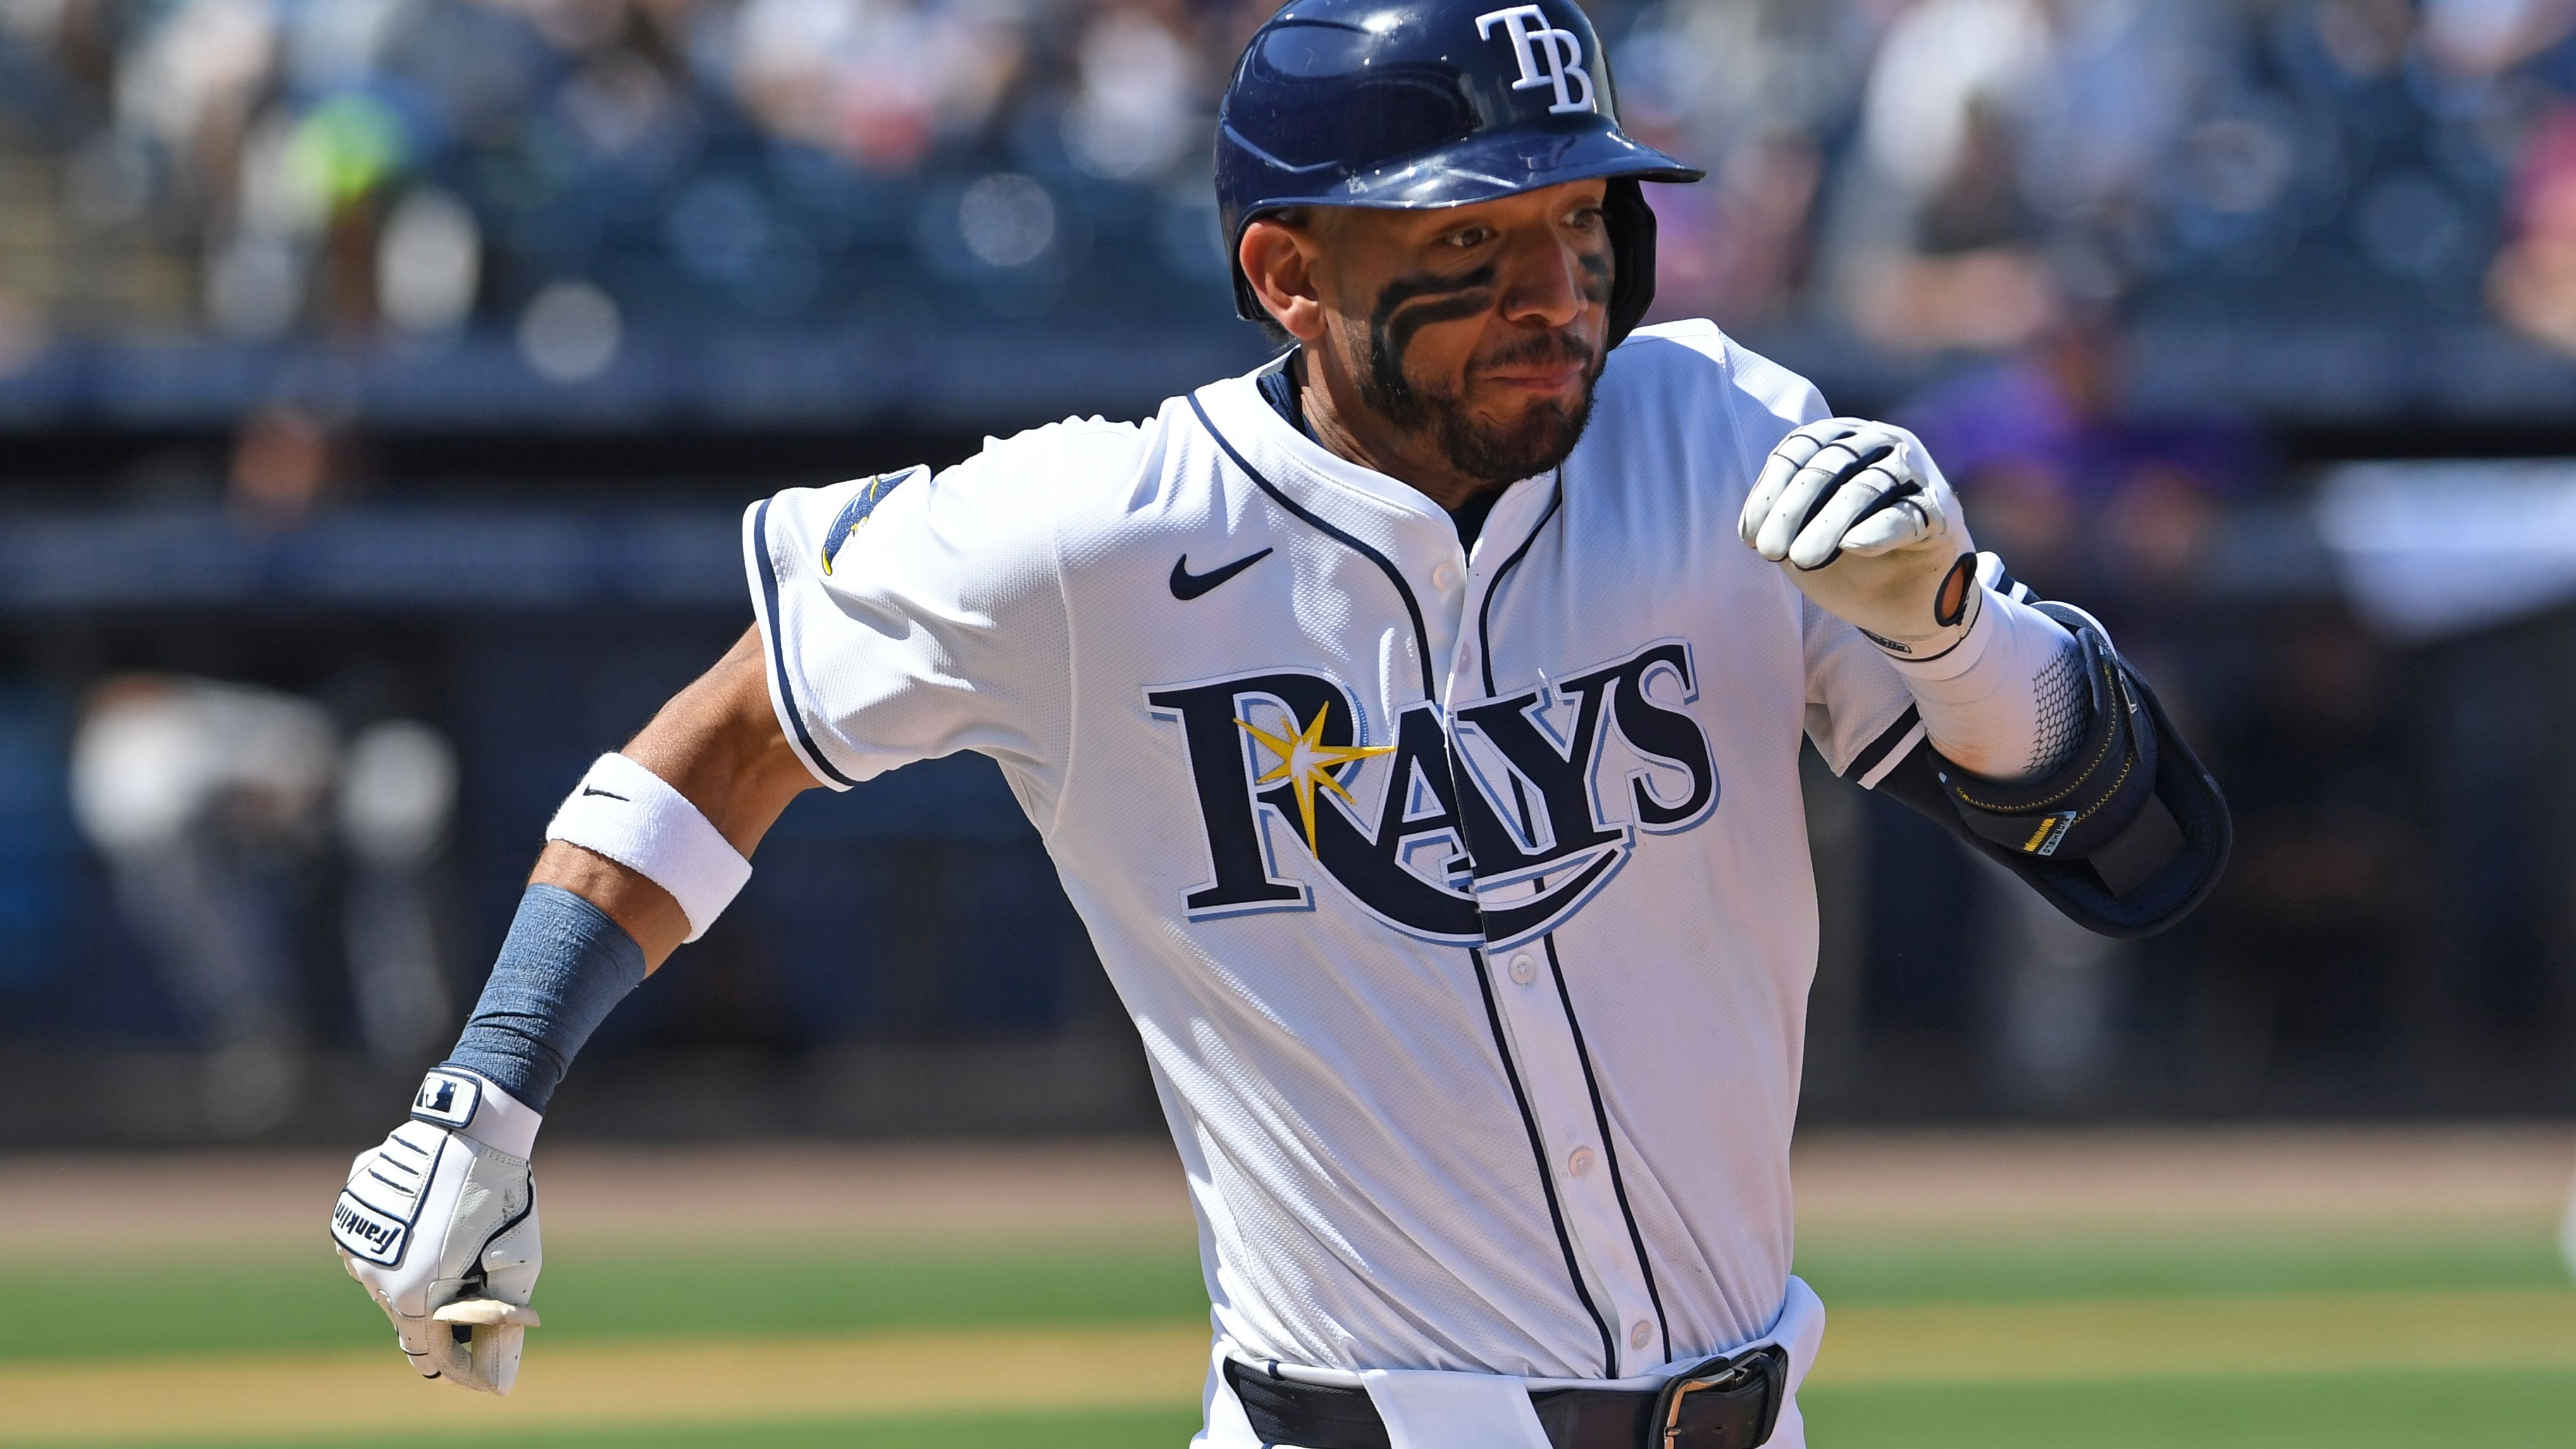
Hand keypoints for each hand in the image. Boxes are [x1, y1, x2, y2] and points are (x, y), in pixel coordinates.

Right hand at [331, 1071, 542, 1393]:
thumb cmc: (500, 1197)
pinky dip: (397, 1231)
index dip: (451, 1363)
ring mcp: (354, 1238)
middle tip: (474, 1270)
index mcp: (412, 1294)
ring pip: (387, 1271)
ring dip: (416, 1264)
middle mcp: (371, 1273)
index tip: (469, 1363)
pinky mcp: (349, 1206)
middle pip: (408, 1309)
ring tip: (451, 1229)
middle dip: (440, 1302)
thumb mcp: (518, 1263)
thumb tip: (501, 1373)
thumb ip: (503, 1318)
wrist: (473, 1127)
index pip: (425, 1351)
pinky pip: (373, 1234)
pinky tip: (425, 1205)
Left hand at [1740, 418, 1980, 658]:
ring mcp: (1916, 473)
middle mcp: (1882, 443)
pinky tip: (1852, 546)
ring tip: (1802, 560)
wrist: (1906, 598)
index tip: (1750, 535)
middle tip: (1770, 551)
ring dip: (1828, 524)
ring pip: (1866, 488)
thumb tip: (1753, 527)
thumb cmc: (1849, 558)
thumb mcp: (1805, 534)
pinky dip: (1877, 530)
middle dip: (1792, 509)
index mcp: (1843, 438)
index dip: (1770, 490)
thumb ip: (1783, 519)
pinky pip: (1907, 516)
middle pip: (1830, 464)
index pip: (1801, 448)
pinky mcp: (1941, 513)